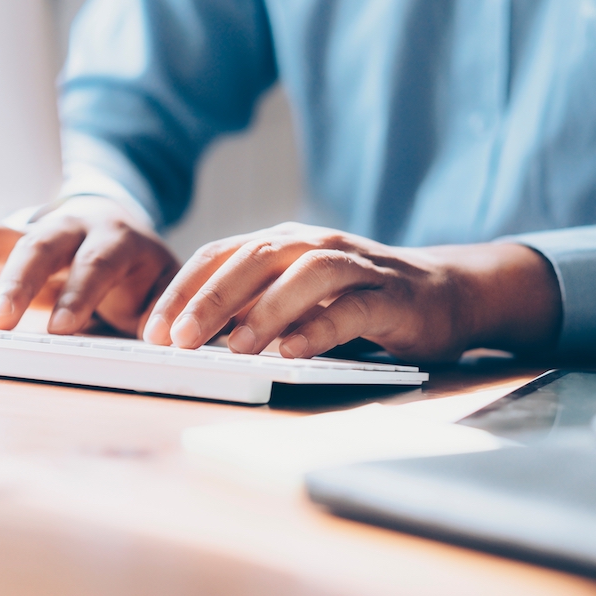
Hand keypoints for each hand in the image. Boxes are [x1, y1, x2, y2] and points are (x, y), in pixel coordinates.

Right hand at [0, 197, 179, 336]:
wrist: (114, 229)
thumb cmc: (138, 268)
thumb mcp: (163, 284)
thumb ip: (164, 308)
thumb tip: (161, 336)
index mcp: (114, 239)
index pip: (97, 261)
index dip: (79, 292)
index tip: (62, 329)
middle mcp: (67, 229)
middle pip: (36, 245)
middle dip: (16, 283)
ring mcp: (28, 233)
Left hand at [142, 222, 561, 361]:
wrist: (444, 291)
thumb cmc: (356, 298)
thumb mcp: (295, 296)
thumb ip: (251, 306)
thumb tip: (190, 337)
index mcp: (282, 243)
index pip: (220, 255)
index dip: (182, 290)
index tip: (151, 330)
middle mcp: (314, 244)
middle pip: (254, 259)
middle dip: (210, 299)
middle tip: (179, 340)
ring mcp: (356, 266)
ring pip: (304, 275)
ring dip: (266, 310)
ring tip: (237, 348)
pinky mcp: (390, 295)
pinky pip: (352, 308)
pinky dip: (321, 327)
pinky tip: (295, 351)